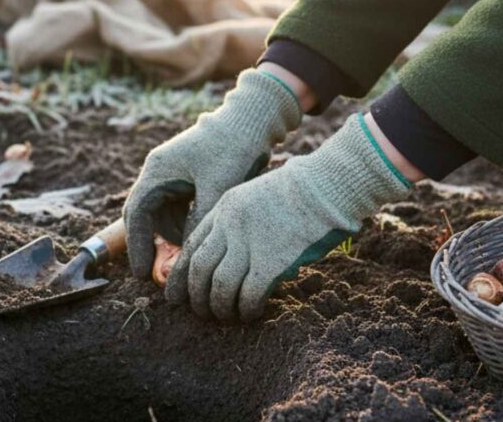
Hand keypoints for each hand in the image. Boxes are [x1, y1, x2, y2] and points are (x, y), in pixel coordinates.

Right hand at [123, 70, 302, 278]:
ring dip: (170, 234)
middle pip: (142, 215)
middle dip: (148, 244)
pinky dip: (182, 223)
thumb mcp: (217, 190)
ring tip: (188, 255)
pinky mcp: (184, 175)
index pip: (137, 214)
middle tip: (155, 275)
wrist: (251, 120)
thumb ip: (199, 223)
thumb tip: (188, 257)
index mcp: (158, 171)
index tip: (143, 275)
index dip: (137, 246)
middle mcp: (158, 171)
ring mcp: (170, 172)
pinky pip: (175, 206)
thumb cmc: (234, 150)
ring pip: (160, 213)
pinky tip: (198, 235)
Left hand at [165, 114, 410, 321]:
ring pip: (219, 285)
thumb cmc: (300, 191)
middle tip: (200, 313)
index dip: (180, 276)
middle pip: (199, 269)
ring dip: (219, 307)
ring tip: (225, 316)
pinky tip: (250, 314)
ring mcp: (250, 243)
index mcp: (224, 208)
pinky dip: (246, 308)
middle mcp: (230, 226)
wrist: (327, 186)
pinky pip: (249, 294)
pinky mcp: (271, 261)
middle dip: (195, 296)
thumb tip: (231, 258)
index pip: (191, 246)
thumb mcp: (256, 196)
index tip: (175, 295)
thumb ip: (239, 223)